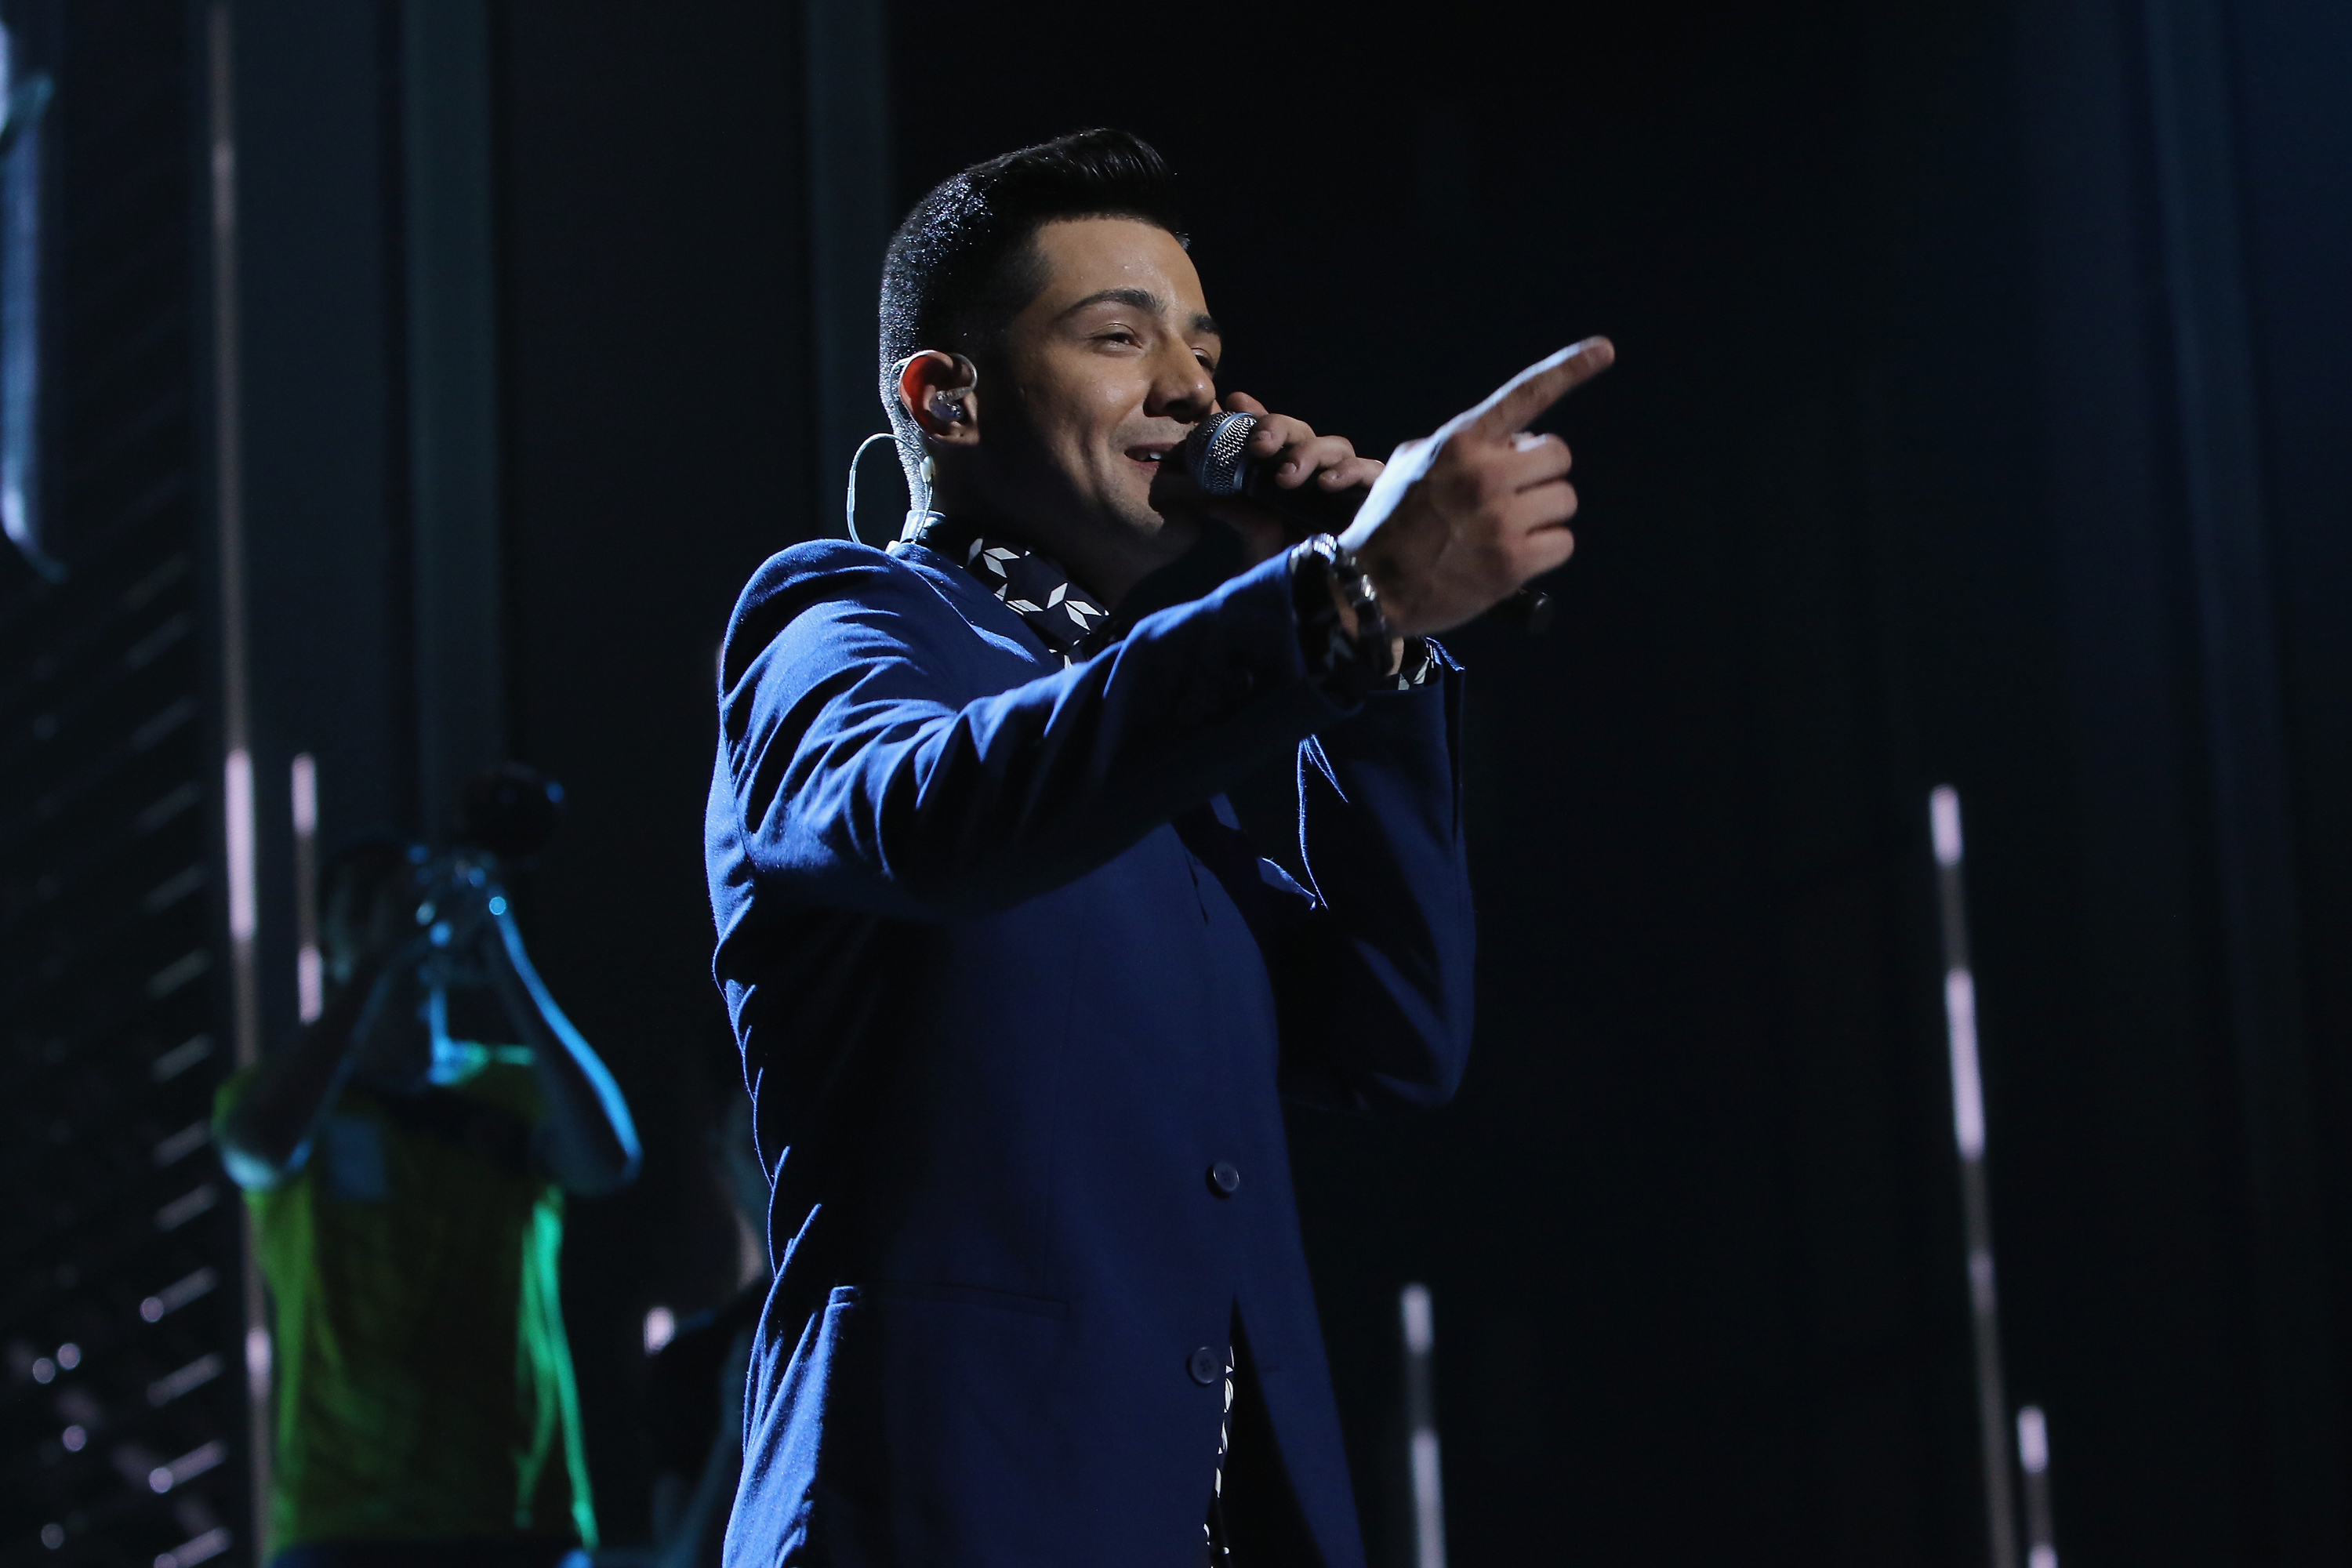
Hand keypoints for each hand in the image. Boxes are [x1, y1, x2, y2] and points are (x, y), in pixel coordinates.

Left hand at [1200, 392, 1384, 562]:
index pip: (1271, 435)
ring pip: (1334, 446)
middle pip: (1301, 432)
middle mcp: (1316, 471)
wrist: (1330, 599)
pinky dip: (1350, 472)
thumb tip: (1214, 501)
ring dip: (1308, 454)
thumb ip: (1242, 519)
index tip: (1236, 403)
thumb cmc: (1295, 567)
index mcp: (1285, 473)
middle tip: (1258, 447)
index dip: (1256, 414)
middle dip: (1278, 429)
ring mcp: (1346, 480)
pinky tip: (1327, 483)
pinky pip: (1370, 470)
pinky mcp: (1374, 494)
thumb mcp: (1260, 542)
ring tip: (1286, 476)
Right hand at [1338, 338, 1614, 636]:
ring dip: (1543, 514)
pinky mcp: (1512, 563)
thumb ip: (1459, 446)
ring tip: (1505, 529)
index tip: (1605, 351)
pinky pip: (1563, 543)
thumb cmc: (1390, 525)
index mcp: (1459, 442)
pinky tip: (1512, 556)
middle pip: (1558, 455)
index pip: (1526, 395)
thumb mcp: (1410, 465)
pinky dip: (1545, 550)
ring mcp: (1499, 519)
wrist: (1369, 588)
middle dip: (1541, 474)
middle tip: (1512, 495)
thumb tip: (1509, 443)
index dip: (1570, 369)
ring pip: (1564, 500)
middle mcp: (1483, 474)